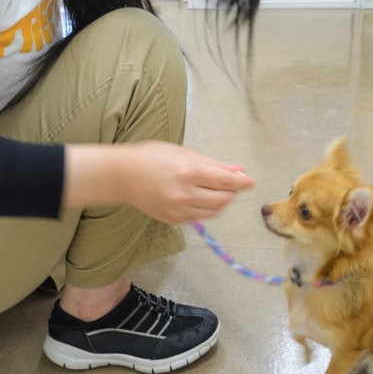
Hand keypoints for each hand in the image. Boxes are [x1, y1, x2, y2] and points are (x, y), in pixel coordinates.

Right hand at [63, 142, 254, 224]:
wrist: (121, 176)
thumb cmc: (151, 157)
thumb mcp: (183, 153)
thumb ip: (212, 164)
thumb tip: (239, 171)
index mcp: (188, 172)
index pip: (225, 182)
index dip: (242, 182)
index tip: (251, 181)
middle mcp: (184, 194)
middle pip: (223, 200)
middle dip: (231, 192)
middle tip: (229, 183)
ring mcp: (178, 210)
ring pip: (214, 211)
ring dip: (220, 201)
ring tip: (211, 188)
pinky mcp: (172, 220)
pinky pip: (198, 217)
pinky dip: (203, 208)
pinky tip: (193, 196)